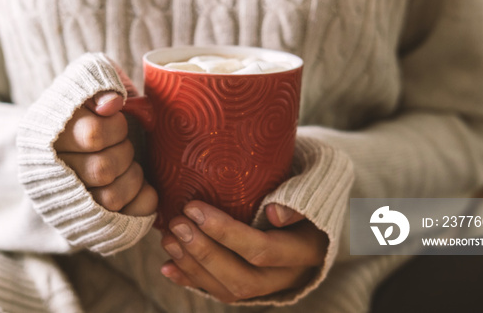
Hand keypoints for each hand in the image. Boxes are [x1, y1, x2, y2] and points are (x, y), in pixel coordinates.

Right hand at [54, 91, 156, 215]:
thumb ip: (99, 82)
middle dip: (124, 152)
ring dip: (132, 177)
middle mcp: (54, 173)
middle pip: (102, 169)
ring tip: (128, 165)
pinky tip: (141, 185)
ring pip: (112, 199)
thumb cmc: (84, 111)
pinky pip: (129, 216)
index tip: (115, 120)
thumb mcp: (86, 84)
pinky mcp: (92, 223)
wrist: (64, 150)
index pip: (92, 134)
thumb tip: (112, 103)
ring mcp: (71, 203)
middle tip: (122, 145)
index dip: (116, 127)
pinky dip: (144, 198)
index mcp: (47, 135)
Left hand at [160, 201, 327, 302]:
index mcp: (308, 249)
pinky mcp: (252, 289)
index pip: (264, 249)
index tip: (194, 208)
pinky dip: (192, 280)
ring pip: (230, 290)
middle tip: (177, 224)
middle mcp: (290, 276)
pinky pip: (221, 292)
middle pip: (243, 278)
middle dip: (204, 253)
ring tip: (168, 239)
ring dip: (194, 266)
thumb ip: (297, 198)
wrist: (314, 214)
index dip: (226, 233)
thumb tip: (275, 213)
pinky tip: (168, 267)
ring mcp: (271, 286)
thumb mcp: (312, 188)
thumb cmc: (306, 191)